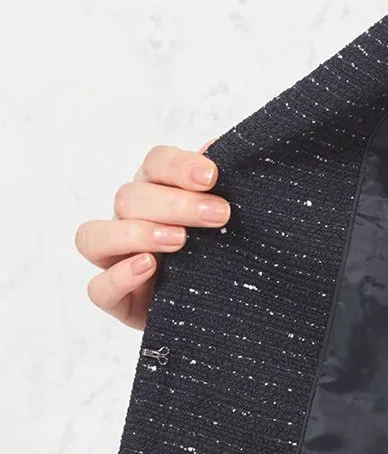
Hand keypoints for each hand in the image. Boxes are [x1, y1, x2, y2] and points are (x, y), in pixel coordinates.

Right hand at [75, 140, 228, 329]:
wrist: (220, 306)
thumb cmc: (219, 255)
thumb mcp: (226, 222)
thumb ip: (221, 187)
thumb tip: (217, 147)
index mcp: (156, 193)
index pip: (155, 164)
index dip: (179, 165)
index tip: (213, 176)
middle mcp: (129, 221)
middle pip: (129, 197)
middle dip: (175, 204)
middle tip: (218, 214)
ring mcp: (115, 260)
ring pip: (95, 236)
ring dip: (137, 233)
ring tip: (180, 241)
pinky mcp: (116, 300)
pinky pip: (98, 288)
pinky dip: (120, 275)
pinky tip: (149, 267)